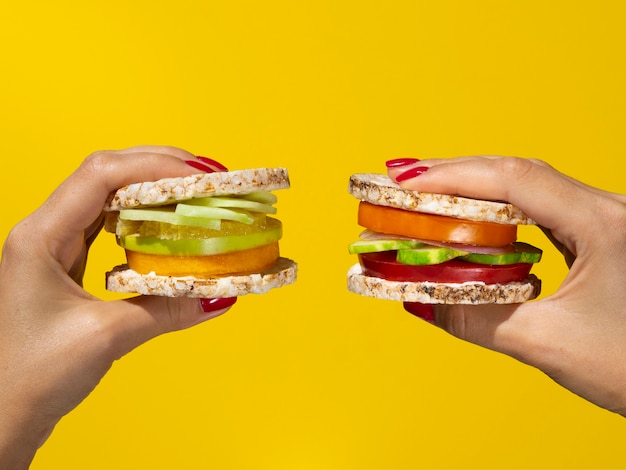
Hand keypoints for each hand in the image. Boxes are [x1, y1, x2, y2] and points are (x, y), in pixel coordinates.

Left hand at [0, 146, 235, 467]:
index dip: (154, 165)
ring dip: (153, 190)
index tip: (201, 176)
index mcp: (41, 235)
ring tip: (195, 193)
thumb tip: (218, 297)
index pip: (101, 174)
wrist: (1, 414)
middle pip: (106, 175)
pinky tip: (169, 226)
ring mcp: (55, 246)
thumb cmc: (29, 376)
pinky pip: (110, 226)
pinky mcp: (67, 265)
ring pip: (108, 198)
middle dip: (160, 169)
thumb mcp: (104, 338)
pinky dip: (144, 219)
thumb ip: (164, 311)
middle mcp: (45, 230)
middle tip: (209, 178)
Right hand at [388, 156, 625, 415]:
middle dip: (454, 174)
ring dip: (473, 188)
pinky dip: (497, 209)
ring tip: (424, 194)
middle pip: (518, 173)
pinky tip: (472, 216)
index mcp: (603, 224)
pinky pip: (540, 211)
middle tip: (399, 181)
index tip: (403, 182)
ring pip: (528, 188)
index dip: (453, 176)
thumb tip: (420, 300)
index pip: (515, 180)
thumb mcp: (551, 345)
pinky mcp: (601, 237)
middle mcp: (608, 210)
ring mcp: (606, 221)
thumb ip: (478, 320)